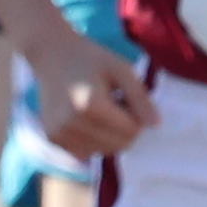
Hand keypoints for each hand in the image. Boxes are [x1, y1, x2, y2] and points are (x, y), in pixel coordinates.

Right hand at [28, 32, 153, 161]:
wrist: (51, 54)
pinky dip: (92, 140)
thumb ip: (140, 97)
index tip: (124, 97)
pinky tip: (86, 120)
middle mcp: (72, 125)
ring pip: (103, 151)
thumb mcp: (121, 69)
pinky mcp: (53, 139)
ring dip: (108, 135)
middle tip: (113, 103)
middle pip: (118, 145)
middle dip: (124, 128)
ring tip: (98, 110)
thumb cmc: (90, 58)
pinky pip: (86, 152)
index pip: (131, 131)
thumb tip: (155, 125)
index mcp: (91, 106)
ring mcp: (59, 134)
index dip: (135, 115)